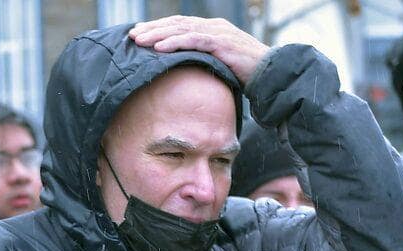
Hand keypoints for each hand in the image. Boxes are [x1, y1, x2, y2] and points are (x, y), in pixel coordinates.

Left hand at [129, 16, 268, 83]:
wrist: (269, 73)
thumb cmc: (244, 73)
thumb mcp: (218, 64)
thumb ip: (202, 62)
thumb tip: (182, 73)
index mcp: (211, 29)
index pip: (179, 25)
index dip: (158, 28)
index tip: (139, 34)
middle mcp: (213, 27)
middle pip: (177, 24)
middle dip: (153, 29)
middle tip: (132, 35)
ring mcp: (217, 33)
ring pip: (181, 30)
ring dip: (158, 35)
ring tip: (139, 40)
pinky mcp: (221, 43)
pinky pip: (193, 40)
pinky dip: (174, 43)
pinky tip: (158, 48)